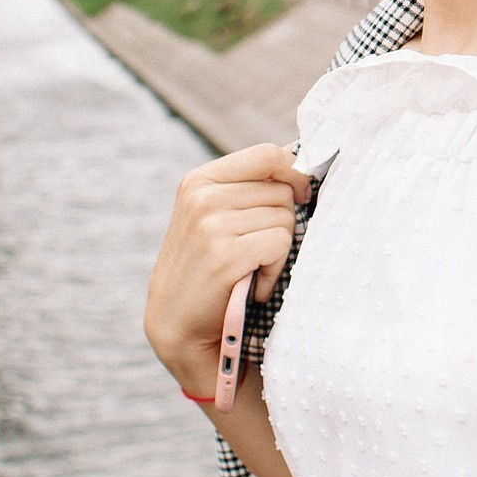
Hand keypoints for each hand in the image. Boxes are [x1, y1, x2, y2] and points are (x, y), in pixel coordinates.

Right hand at [146, 143, 309, 397]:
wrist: (176, 322)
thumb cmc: (205, 266)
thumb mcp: (213, 215)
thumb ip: (247, 186)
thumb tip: (300, 157)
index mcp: (199, 180)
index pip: (267, 154)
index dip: (295, 172)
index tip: (300, 194)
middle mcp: (203, 197)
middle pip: (283, 190)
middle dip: (281, 222)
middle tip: (255, 250)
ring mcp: (212, 225)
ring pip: (285, 219)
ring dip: (277, 250)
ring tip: (250, 267)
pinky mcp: (226, 254)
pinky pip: (281, 245)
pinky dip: (275, 270)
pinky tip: (253, 283)